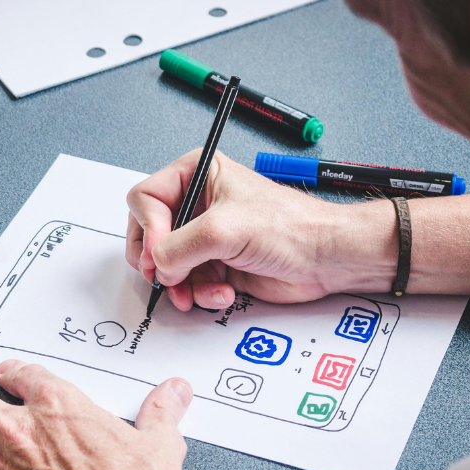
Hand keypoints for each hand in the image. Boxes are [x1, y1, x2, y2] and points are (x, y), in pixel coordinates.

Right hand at [126, 149, 397, 310]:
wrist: (324, 259)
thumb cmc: (290, 227)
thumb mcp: (223, 229)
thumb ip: (178, 247)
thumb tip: (157, 266)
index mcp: (198, 174)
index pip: (145, 198)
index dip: (148, 229)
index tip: (160, 253)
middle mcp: (198, 204)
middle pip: (150, 235)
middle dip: (158, 262)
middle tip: (165, 278)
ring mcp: (206, 237)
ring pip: (167, 266)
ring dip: (181, 285)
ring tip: (196, 292)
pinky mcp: (216, 265)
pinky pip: (188, 284)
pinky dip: (201, 294)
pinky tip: (223, 292)